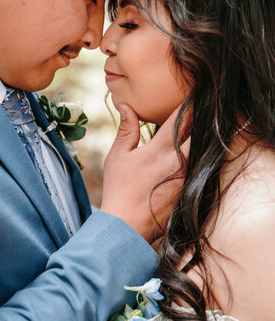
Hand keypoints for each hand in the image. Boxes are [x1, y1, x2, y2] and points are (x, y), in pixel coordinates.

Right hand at [100, 104, 189, 242]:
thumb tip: (127, 106)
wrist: (127, 226)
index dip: (189, 103)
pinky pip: (201, 167)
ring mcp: (187, 177)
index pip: (180, 117)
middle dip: (200, 118)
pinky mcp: (191, 190)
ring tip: (201, 130)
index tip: (194, 93)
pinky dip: (200, 158)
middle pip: (198, 131)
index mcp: (159, 149)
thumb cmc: (119, 191)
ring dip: (202, 138)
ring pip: (203, 149)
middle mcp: (178, 161)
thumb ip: (126, 130)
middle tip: (201, 109)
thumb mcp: (117, 157)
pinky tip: (197, 154)